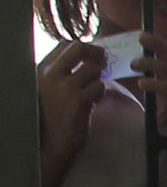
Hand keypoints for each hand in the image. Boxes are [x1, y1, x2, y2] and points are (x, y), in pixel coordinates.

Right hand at [37, 39, 105, 174]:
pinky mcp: (78, 101)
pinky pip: (99, 87)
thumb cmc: (54, 114)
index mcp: (42, 69)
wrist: (52, 141)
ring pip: (93, 70)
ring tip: (92, 92)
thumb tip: (90, 55)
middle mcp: (51, 75)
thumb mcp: (50, 88)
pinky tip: (93, 103)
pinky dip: (101, 93)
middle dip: (96, 54)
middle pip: (79, 48)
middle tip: (103, 64)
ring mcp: (65, 87)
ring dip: (99, 79)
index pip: (65, 45)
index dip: (84, 47)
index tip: (93, 57)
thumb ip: (64, 72)